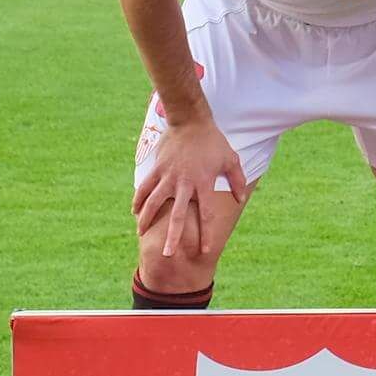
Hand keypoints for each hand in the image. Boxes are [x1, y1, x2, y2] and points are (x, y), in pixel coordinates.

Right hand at [133, 117, 247, 259]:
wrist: (190, 121)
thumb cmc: (213, 142)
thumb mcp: (231, 159)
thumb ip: (236, 181)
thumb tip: (240, 199)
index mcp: (204, 184)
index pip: (206, 215)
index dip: (207, 234)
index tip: (205, 250)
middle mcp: (184, 184)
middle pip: (177, 216)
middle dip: (172, 237)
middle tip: (167, 255)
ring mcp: (168, 176)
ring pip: (155, 203)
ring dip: (147, 220)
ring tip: (140, 234)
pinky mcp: (157, 169)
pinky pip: (145, 187)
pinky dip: (139, 199)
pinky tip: (135, 211)